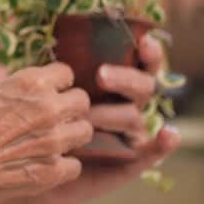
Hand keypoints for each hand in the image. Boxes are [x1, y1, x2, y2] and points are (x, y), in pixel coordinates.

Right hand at [0, 62, 92, 203]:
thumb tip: (4, 72)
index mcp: (29, 83)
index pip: (66, 73)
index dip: (55, 84)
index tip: (46, 93)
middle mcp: (48, 108)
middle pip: (82, 101)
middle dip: (69, 108)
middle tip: (51, 119)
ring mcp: (54, 141)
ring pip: (85, 132)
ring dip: (70, 136)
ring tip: (49, 143)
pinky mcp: (54, 171)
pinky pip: (75, 166)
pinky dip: (62, 167)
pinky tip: (43, 166)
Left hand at [38, 34, 181, 203]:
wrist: (34, 163)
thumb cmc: (41, 119)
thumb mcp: (49, 90)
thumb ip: (57, 69)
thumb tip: (50, 48)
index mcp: (115, 85)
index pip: (141, 64)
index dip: (148, 52)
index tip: (144, 41)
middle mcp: (128, 105)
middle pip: (143, 86)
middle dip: (125, 78)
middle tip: (101, 75)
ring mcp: (131, 134)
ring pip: (133, 116)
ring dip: (112, 114)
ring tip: (87, 118)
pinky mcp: (132, 161)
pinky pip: (153, 153)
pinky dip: (164, 144)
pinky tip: (169, 134)